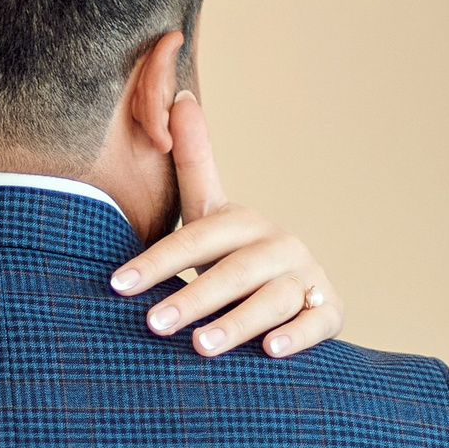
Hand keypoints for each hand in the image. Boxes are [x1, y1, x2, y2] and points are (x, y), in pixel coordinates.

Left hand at [111, 96, 343, 359]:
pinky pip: (316, 323)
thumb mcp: (212, 211)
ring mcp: (308, 279)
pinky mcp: (330, 311)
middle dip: (192, 296)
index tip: (117, 285)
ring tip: (200, 346)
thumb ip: (194, 160)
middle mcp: (280, 245)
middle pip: (234, 271)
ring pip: (273, 299)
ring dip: (238, 322)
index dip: (157, 260)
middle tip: (153, 323)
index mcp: (245, 223)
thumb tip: (179, 95)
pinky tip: (270, 352)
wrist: (298, 291)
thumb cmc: (236, 254)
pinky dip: (297, 336)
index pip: (197, 238)